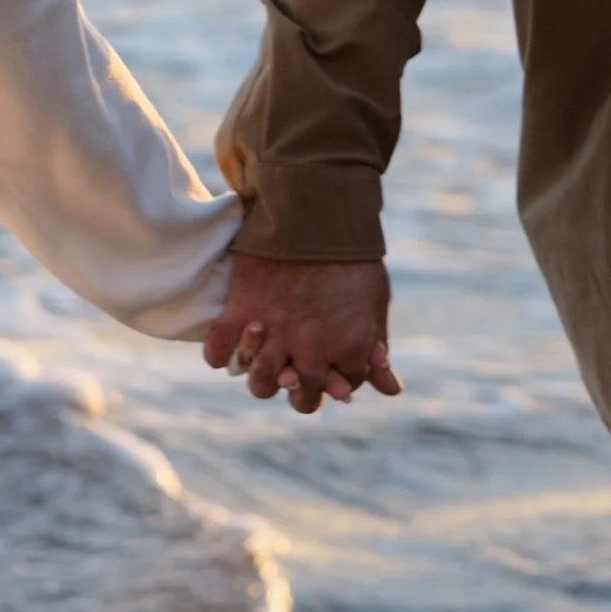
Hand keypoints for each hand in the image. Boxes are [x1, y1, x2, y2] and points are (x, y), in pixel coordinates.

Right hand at [201, 255, 400, 414]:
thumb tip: (391, 391)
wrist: (313, 212)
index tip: (334, 363)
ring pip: (261, 386)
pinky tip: (232, 342)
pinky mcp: (239, 314)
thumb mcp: (374, 303)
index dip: (340, 377)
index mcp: (350, 348)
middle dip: (303, 391)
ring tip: (266, 362)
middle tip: (295, 373)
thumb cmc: (351, 257)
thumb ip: (376, 349)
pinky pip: (219, 353)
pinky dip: (221, 354)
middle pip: (304, 400)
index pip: (346, 387)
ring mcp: (274, 336)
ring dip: (264, 379)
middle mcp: (311, 351)